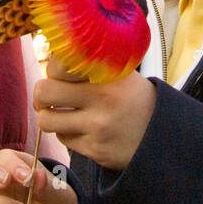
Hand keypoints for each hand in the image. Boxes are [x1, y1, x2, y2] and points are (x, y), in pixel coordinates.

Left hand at [34, 64, 155, 171]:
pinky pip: (63, 138)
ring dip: (49, 116)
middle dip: (41, 95)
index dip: (54, 69)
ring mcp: (98, 126)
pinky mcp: (95, 149)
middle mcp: (103, 97)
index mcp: (108, 71)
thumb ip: (90, 62)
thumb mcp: (120, 71)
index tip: (61, 73)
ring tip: (59, 112)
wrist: (162, 132)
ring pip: (46, 120)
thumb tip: (51, 54)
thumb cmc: (133, 96)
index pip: (58, 65)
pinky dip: (68, 132)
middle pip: (44, 92)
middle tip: (48, 94)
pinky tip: (82, 128)